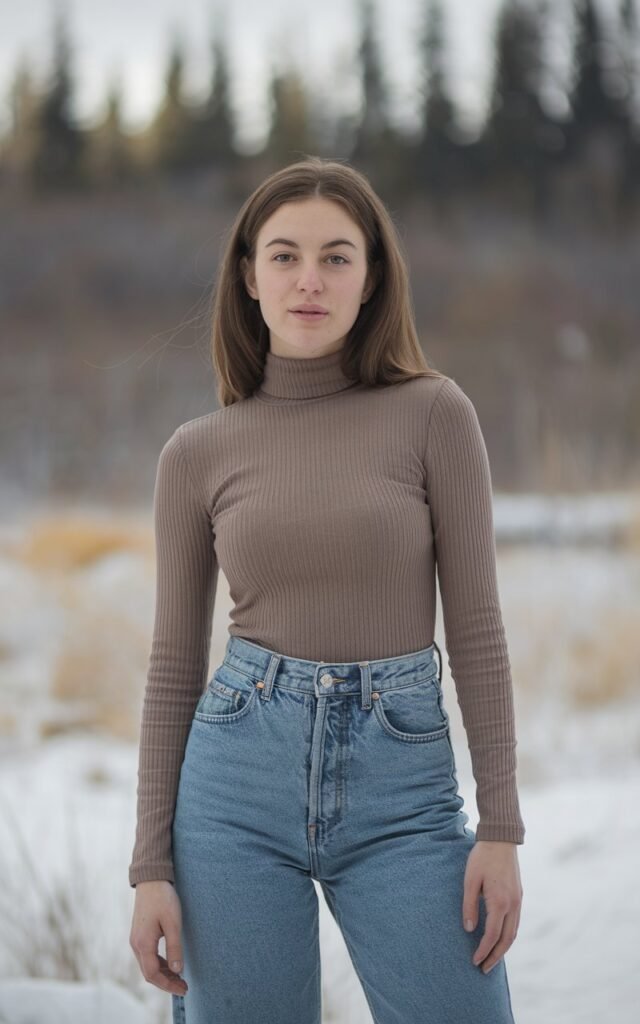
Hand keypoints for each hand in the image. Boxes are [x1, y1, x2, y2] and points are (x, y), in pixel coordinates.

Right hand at [129, 880, 187, 996]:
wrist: (151, 879)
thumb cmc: (163, 899)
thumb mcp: (173, 923)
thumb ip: (175, 947)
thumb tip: (178, 970)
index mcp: (143, 943)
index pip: (153, 974)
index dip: (168, 985)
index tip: (183, 989)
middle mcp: (136, 944)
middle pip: (149, 973)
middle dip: (166, 983)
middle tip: (184, 987)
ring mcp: (136, 940)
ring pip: (148, 966)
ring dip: (163, 974)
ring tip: (180, 978)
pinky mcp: (139, 935)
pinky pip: (148, 956)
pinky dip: (159, 964)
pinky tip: (171, 964)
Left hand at [462, 840, 522, 973]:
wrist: (501, 838)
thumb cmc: (482, 857)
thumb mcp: (470, 880)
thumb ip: (470, 906)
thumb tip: (469, 929)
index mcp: (500, 902)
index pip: (492, 935)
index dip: (483, 950)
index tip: (474, 961)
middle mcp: (513, 905)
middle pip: (507, 940)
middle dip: (495, 956)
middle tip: (484, 969)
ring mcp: (518, 900)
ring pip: (514, 932)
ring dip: (503, 948)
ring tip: (492, 959)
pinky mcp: (519, 895)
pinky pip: (515, 922)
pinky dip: (508, 935)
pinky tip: (500, 938)